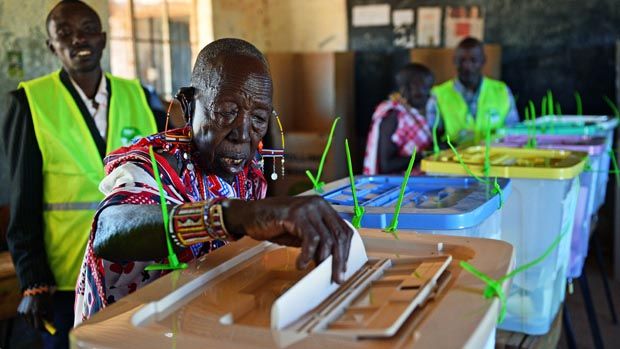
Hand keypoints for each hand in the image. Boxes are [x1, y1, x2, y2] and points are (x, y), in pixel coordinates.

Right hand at [17, 292, 53, 330]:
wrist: (35, 288)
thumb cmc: (44, 298)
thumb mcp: (50, 306)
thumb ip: (51, 316)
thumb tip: (51, 324)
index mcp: (36, 312)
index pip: (38, 326)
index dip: (43, 329)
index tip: (47, 329)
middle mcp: (28, 313)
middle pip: (32, 325)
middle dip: (38, 325)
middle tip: (44, 324)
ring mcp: (22, 312)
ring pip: (28, 322)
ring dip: (34, 321)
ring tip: (39, 313)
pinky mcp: (19, 310)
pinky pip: (25, 317)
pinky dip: (29, 316)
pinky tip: (33, 310)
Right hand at [222, 196, 352, 282]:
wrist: (250, 215)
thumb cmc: (276, 224)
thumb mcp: (301, 233)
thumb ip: (317, 242)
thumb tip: (331, 263)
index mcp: (323, 208)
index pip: (344, 230)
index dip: (346, 251)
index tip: (344, 269)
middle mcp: (319, 205)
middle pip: (338, 235)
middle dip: (339, 260)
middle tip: (337, 278)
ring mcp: (307, 208)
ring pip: (327, 238)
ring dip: (323, 260)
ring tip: (316, 272)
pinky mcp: (296, 214)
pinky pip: (310, 238)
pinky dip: (308, 255)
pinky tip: (300, 264)